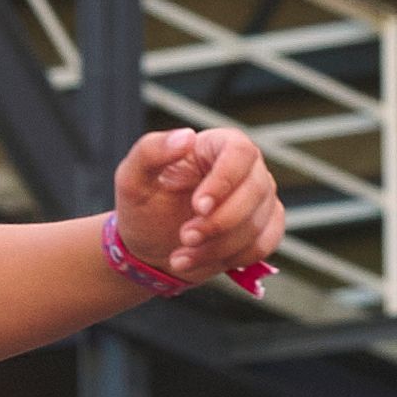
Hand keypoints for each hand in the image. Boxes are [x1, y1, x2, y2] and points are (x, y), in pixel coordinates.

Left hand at [105, 124, 285, 290]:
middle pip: (256, 189)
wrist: (150, 249)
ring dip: (218, 246)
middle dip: (219, 222)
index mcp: (216, 146)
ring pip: (257, 223)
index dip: (224, 180)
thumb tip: (186, 136)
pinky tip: (203, 259)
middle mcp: (245, 168)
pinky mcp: (264, 227)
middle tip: (185, 237)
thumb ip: (150, 151)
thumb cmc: (142, 208)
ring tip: (181, 254)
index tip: (198, 206)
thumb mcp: (132, 178)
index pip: (240, 152)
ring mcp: (259, 198)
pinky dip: (233, 258)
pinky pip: (264, 244)